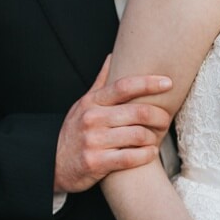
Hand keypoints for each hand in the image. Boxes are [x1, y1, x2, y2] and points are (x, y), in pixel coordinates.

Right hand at [54, 55, 172, 194]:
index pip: (124, 86)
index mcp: (91, 102)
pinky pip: (130, 157)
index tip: (168, 82)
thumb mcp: (83, 105)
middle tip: (165, 120)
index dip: (148, 83)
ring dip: (152, 138)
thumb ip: (100, 82)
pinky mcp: (96, 162)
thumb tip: (113, 56)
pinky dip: (146, 155)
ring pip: (137, 135)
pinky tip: (149, 152)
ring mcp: (93, 141)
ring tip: (154, 139)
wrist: (51, 163)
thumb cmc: (74, 132)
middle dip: (159, 116)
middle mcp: (92, 119)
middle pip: (137, 112)